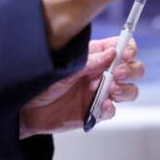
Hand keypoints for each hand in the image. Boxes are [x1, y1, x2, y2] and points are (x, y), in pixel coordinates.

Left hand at [19, 36, 143, 138]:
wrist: (26, 108)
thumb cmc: (41, 81)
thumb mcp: (64, 66)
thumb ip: (89, 61)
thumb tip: (112, 53)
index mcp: (95, 56)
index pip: (121, 47)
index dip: (129, 49)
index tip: (126, 53)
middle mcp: (101, 73)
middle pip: (132, 69)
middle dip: (131, 70)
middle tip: (118, 73)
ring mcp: (99, 93)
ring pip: (128, 91)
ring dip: (125, 89)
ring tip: (111, 89)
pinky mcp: (94, 112)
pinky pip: (111, 111)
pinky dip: (110, 108)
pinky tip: (101, 105)